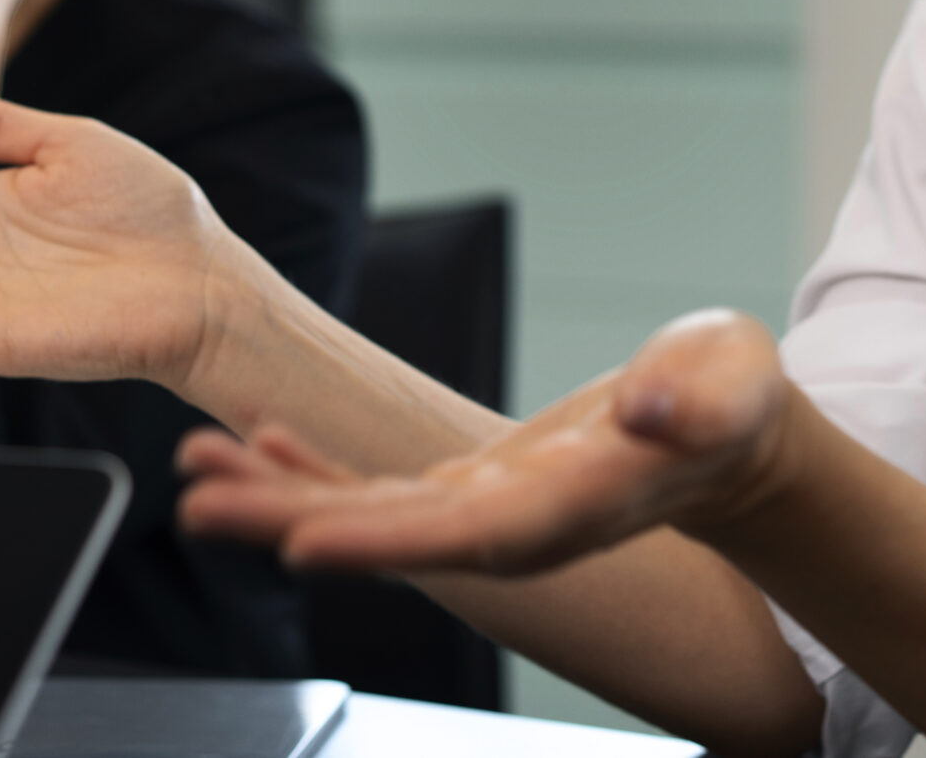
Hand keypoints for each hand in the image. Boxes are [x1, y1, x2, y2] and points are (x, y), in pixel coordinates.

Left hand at [176, 309, 796, 576]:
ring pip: (365, 514)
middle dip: (289, 520)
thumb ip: (696, 398)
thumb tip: (653, 407)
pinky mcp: (469, 488)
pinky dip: (314, 464)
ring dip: (278, 495)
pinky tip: (258, 441)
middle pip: (388, 535)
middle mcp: (515, 524)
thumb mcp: (728, 383)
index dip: (382, 540)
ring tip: (197, 471)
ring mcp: (485, 511)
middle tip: (199, 502)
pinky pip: (376, 486)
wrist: (722, 438)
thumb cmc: (726, 404)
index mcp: (572, 505)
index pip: (466, 536)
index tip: (302, 541)